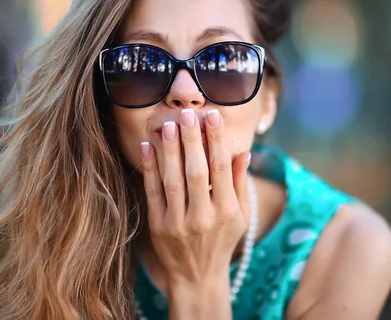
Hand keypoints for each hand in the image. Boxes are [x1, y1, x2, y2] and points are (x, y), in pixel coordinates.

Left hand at [140, 108, 250, 290]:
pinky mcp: (158, 226)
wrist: (197, 277)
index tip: (213, 116)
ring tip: (169, 125)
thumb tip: (243, 151)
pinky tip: (148, 147)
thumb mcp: (241, 216)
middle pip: (197, 172)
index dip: (217, 140)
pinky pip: (153, 192)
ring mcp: (178, 222)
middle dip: (193, 140)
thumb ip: (239, 183)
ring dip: (170, 151)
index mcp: (227, 211)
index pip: (221, 169)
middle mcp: (204, 217)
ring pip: (173, 180)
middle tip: (189, 114)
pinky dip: (150, 168)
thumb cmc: (223, 241)